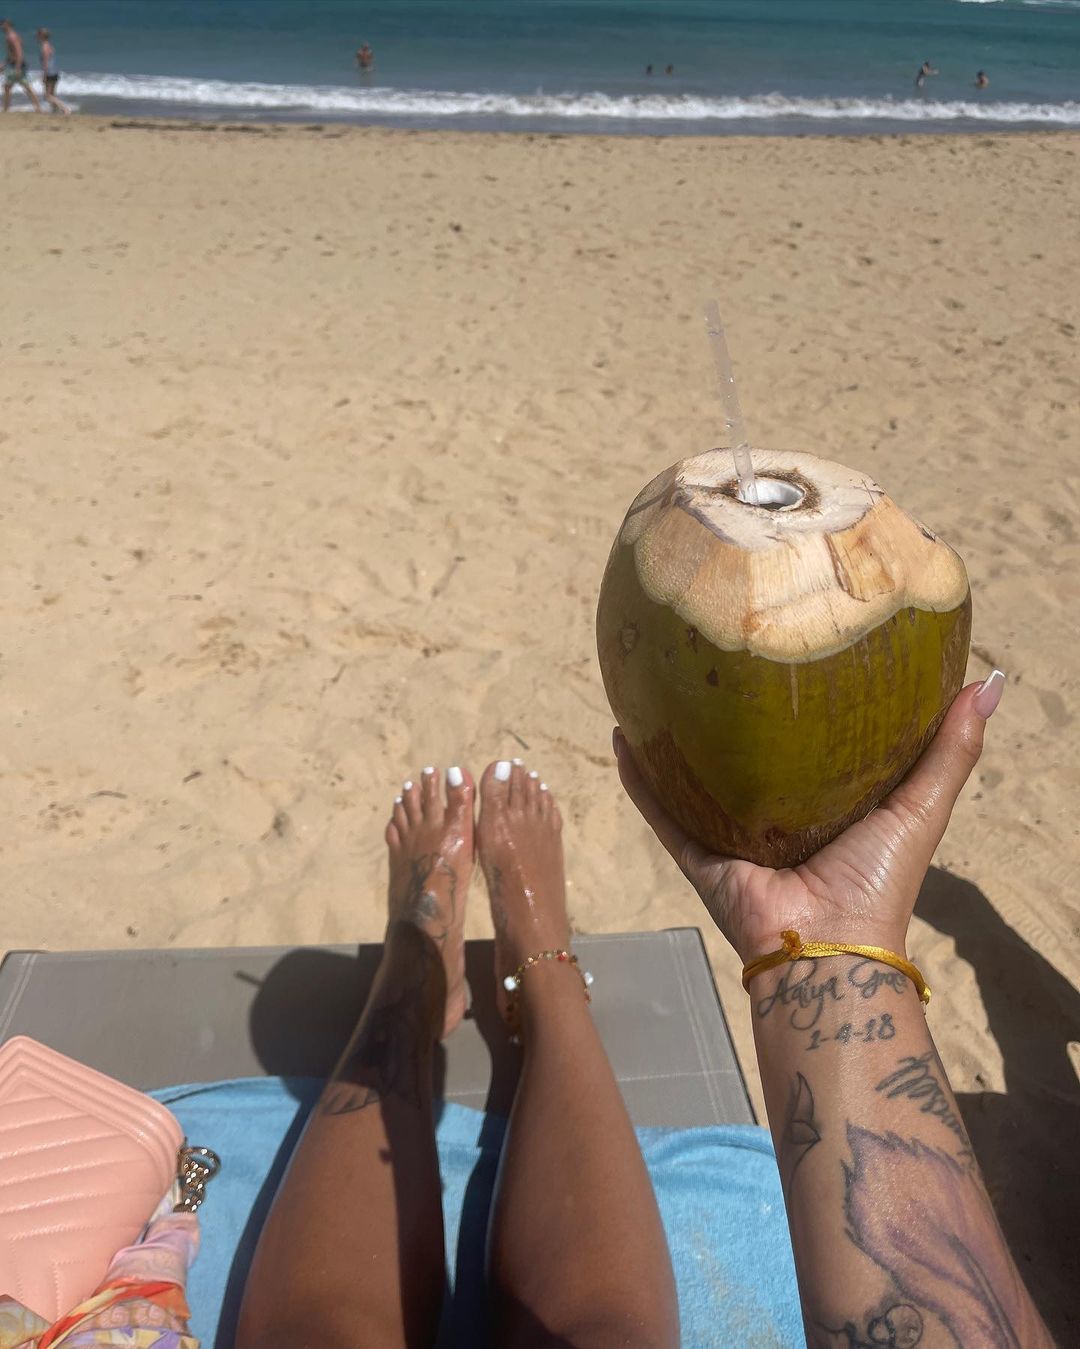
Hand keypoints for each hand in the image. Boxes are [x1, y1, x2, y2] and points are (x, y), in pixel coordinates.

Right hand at [614, 675, 1003, 964]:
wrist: (829, 947)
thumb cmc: (881, 880)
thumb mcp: (923, 803)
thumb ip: (952, 748)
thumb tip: (991, 680)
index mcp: (827, 806)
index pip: (813, 744)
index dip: (804, 702)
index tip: (791, 651)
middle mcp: (774, 818)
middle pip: (745, 758)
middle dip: (727, 716)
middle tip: (713, 658)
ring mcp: (731, 837)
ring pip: (693, 779)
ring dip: (672, 740)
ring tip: (655, 687)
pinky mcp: (698, 855)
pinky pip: (660, 810)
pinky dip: (638, 779)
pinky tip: (621, 734)